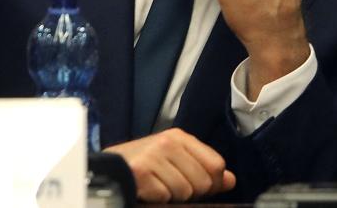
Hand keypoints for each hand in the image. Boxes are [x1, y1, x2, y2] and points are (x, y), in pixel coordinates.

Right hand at [104, 128, 235, 202]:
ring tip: (159, 186)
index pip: (216, 164)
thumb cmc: (143, 164)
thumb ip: (204, 168)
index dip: (213, 182)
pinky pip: (165, 197)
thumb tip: (230, 180)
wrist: (106, 168)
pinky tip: (148, 190)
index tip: (200, 185)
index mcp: (181, 137)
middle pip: (203, 182)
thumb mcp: (176, 159)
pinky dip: (158, 199)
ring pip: (185, 192)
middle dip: (191, 191)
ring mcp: (154, 157)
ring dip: (173, 196)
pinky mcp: (141, 173)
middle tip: (172, 185)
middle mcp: (168, 143)